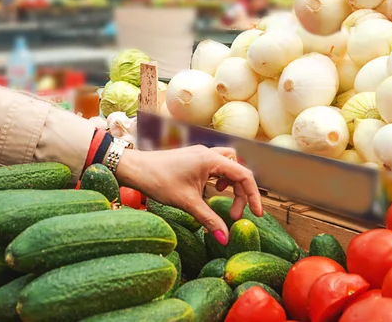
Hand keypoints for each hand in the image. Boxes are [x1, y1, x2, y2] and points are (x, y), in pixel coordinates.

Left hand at [115, 145, 262, 244]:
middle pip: (238, 170)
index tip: (257, 214)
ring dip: (231, 183)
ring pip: (228, 165)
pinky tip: (211, 190)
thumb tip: (225, 238)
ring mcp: (200, 154)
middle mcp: (208, 153)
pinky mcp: (193, 158)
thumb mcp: (187, 203)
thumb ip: (208, 219)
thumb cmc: (158, 180)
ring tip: (224, 200)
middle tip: (234, 215)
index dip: (253, 195)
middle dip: (241, 192)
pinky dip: (220, 178)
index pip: (244, 174)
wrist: (134, 167)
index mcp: (211, 159)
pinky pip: (216, 165)